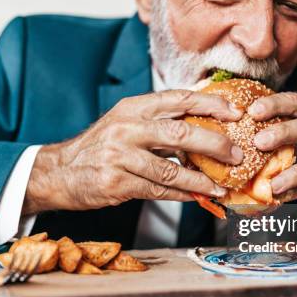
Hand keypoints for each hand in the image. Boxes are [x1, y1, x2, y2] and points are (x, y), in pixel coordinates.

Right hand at [22, 90, 243, 213]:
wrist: (59, 171)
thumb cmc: (100, 147)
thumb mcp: (125, 123)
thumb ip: (159, 124)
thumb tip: (205, 129)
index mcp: (133, 108)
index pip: (178, 99)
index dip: (210, 105)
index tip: (236, 112)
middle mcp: (126, 128)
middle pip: (180, 133)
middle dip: (215, 144)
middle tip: (237, 154)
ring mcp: (120, 156)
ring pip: (172, 169)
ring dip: (201, 179)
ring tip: (222, 185)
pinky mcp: (116, 183)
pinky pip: (158, 190)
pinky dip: (182, 194)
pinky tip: (197, 196)